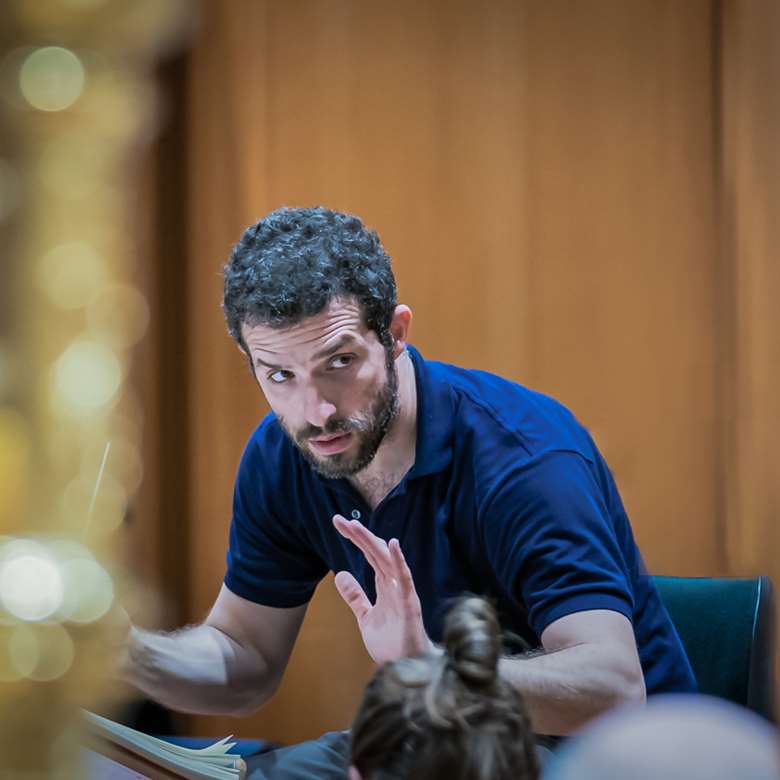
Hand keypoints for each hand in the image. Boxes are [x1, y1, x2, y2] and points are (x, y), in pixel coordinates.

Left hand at [332, 514, 431, 663]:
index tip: (338, 523)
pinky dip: (399, 561)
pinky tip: (392, 544)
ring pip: (387, 560)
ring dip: (372, 542)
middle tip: (339, 520)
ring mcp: (403, 592)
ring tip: (356, 527)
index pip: (368, 554)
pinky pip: (405, 579)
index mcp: (384, 585)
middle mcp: (394, 583)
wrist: (407, 669)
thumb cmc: (392, 643)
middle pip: (375, 552)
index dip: (354, 538)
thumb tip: (339, 574)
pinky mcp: (410, 603)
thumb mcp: (365, 617)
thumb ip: (355, 596)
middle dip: (358, 535)